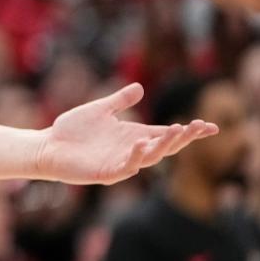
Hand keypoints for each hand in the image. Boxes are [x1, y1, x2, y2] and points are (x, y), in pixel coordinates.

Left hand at [34, 83, 216, 183]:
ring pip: (150, 157)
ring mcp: (120, 163)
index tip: (211, 126)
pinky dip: (135, 157)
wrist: (48, 146)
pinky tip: (141, 144)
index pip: (167, 134)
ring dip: (164, 145)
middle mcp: (131, 150)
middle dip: (183, 137)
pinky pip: (126, 167)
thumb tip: (140, 87)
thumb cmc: (73, 130)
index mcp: (133, 135)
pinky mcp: (106, 173)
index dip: (189, 132)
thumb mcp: (99, 110)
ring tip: (176, 130)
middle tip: (198, 126)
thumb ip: (119, 101)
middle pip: (165, 146)